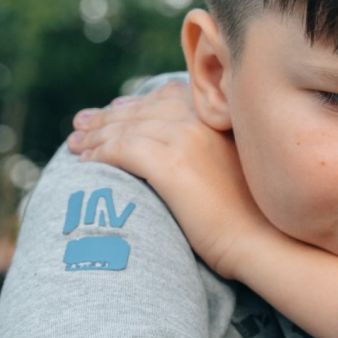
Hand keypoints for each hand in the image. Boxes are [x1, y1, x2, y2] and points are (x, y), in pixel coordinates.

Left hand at [66, 81, 272, 278]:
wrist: (262, 240)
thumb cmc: (252, 213)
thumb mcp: (236, 166)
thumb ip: (212, 147)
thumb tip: (182, 149)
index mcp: (219, 117)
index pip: (168, 97)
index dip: (136, 103)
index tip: (113, 110)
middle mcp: (202, 121)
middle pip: (142, 110)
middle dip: (108, 117)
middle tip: (81, 125)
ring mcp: (187, 140)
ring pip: (127, 129)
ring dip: (96, 136)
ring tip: (75, 145)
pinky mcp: (172, 166)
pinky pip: (122, 151)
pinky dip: (99, 155)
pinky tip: (86, 164)